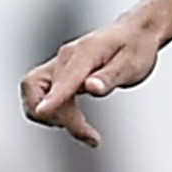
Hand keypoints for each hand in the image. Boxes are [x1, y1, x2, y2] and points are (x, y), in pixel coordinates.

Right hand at [21, 13, 163, 145]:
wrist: (134, 34)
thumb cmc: (136, 48)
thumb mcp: (133, 64)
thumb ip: (111, 76)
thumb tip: (91, 88)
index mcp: (85, 52)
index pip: (64, 77)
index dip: (53, 97)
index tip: (42, 112)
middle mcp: (65, 58)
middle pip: (41, 90)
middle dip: (58, 116)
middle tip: (91, 136)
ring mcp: (58, 66)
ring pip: (35, 95)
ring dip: (54, 118)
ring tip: (87, 133)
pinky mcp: (58, 75)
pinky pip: (42, 97)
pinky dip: (55, 113)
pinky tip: (78, 123)